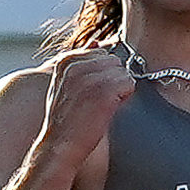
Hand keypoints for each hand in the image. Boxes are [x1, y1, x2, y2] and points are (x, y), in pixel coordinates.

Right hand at [39, 47, 139, 161]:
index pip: (101, 53)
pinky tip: (110, 109)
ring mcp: (90, 78)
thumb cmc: (64, 121)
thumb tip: (97, 41)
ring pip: (123, 71)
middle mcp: (77, 65)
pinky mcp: (104, 92)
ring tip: (104, 106)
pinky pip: (129, 83)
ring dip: (120, 89)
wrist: (59, 148)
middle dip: (113, 79)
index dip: (103, 74)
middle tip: (101, 101)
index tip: (92, 93)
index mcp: (66, 61)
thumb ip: (79, 62)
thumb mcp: (65, 85)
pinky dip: (125, 97)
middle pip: (114, 60)